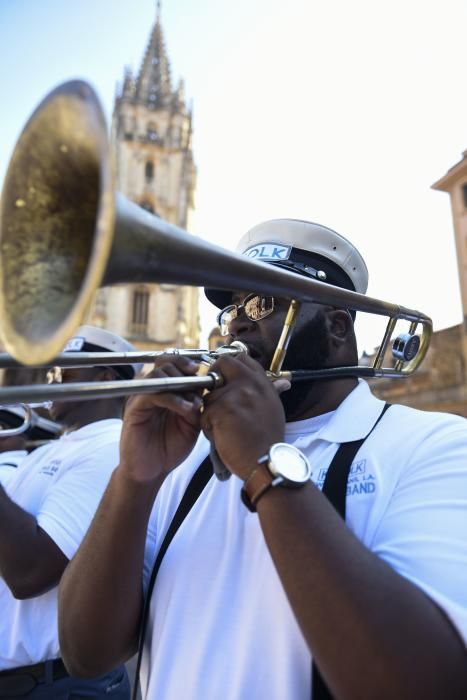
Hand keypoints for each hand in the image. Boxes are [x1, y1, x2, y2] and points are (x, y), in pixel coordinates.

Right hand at [119, 356, 202, 483]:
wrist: (151, 471)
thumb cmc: (170, 448)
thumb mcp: (191, 424)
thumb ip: (197, 404)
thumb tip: (208, 387)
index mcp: (166, 390)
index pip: (174, 364)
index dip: (188, 362)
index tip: (203, 370)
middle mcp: (152, 389)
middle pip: (165, 363)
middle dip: (184, 369)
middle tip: (199, 383)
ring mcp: (142, 397)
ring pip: (158, 374)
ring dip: (180, 385)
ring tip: (194, 404)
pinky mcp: (134, 409)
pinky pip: (151, 393)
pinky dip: (171, 399)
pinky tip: (185, 410)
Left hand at [200, 355, 288, 480]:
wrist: (266, 461)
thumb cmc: (267, 440)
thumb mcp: (273, 408)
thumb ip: (268, 391)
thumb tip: (279, 382)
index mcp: (263, 382)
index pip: (242, 358)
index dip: (229, 367)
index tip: (226, 380)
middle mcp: (250, 382)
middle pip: (222, 363)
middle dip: (214, 378)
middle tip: (217, 398)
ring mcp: (235, 393)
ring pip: (209, 395)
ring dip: (211, 412)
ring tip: (226, 428)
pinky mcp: (221, 408)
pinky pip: (203, 414)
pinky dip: (208, 428)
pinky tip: (223, 437)